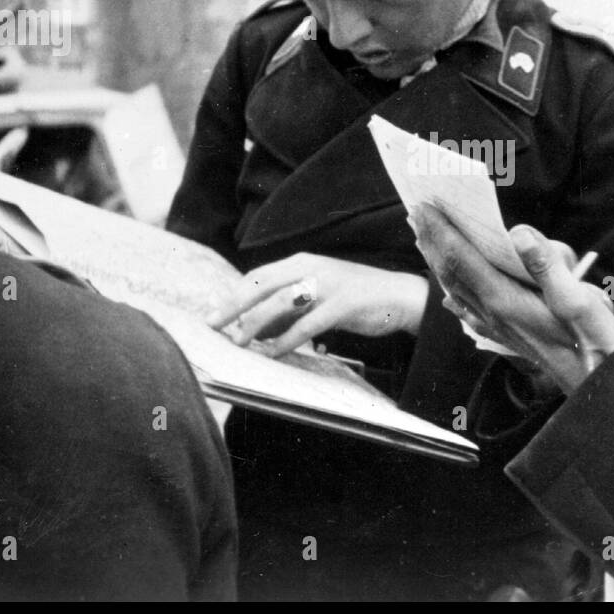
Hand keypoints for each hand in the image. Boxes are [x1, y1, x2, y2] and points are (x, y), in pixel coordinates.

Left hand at [210, 253, 427, 355]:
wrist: (400, 296)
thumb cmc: (355, 298)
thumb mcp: (317, 296)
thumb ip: (288, 309)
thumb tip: (255, 329)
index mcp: (302, 262)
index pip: (258, 276)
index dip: (234, 295)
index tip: (214, 313)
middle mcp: (311, 267)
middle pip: (262, 284)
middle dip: (233, 305)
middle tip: (212, 325)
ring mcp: (328, 284)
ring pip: (281, 302)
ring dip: (256, 324)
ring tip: (240, 342)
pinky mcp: (343, 303)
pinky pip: (307, 323)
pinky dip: (287, 339)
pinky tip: (274, 351)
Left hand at [410, 204, 613, 394]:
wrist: (595, 386)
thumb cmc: (592, 342)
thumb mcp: (578, 297)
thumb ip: (546, 265)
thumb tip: (518, 234)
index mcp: (506, 300)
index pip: (462, 259)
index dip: (441, 232)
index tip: (424, 206)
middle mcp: (494, 314)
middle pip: (452, 273)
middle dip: (432, 242)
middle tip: (415, 214)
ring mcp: (498, 327)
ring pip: (457, 291)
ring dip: (439, 264)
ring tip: (426, 243)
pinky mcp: (508, 336)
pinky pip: (470, 312)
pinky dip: (455, 298)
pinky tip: (450, 301)